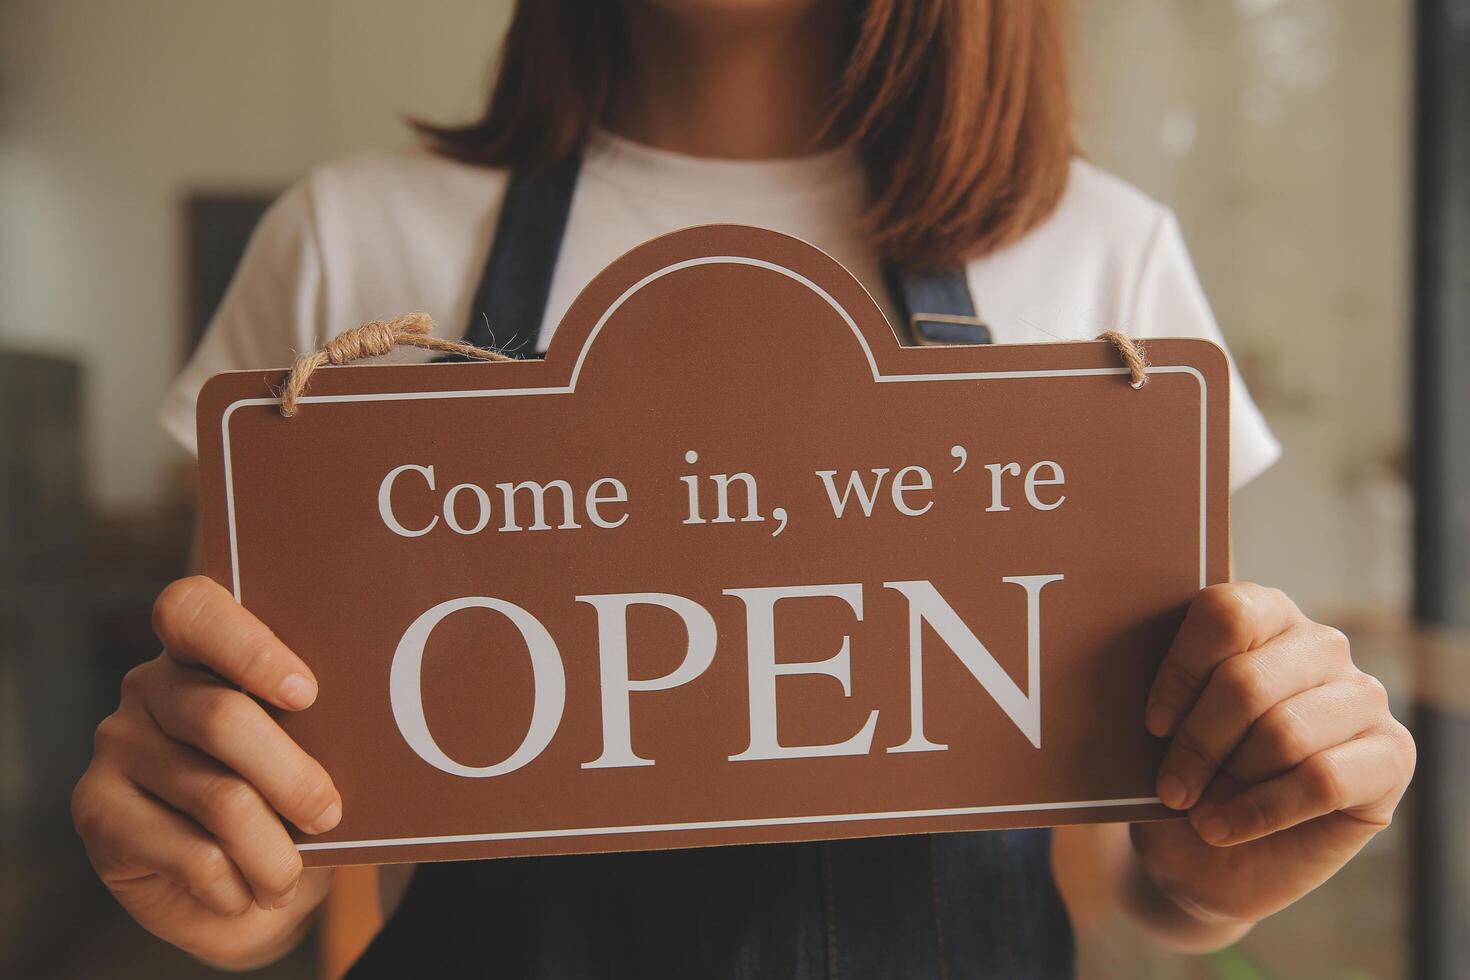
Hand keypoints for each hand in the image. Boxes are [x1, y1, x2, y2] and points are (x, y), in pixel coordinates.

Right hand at [72, 576, 340, 968]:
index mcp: (204, 649)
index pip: (196, 611)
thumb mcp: (311, 758)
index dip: (248, 648)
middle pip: (222, 718)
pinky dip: (234, 885)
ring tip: (290, 876)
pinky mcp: (96, 809)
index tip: (306, 693)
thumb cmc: (288, 805)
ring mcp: (117, 744)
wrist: (245, 895)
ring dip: (271, 852)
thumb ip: (319, 729)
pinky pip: (189, 853)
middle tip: (328, 814)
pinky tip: (245, 893)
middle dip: (291, 776)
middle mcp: (150, 686)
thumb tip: (372, 731)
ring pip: (217, 796)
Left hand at [1131, 582, 1414, 926]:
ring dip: (1230, 781)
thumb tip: (1112, 672)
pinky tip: (1224, 828)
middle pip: (1246, 680)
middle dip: (1198, 744)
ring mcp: (1362, 696)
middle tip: (1170, 788)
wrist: (1207, 857)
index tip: (1152, 726)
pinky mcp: (1392, 754)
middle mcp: (1319, 644)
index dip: (1181, 672)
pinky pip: (1322, 779)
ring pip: (1284, 732)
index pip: (1225, 614)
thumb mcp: (1157, 731)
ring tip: (1200, 810)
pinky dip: (1260, 811)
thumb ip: (1157, 693)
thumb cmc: (1182, 775)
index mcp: (1261, 614)